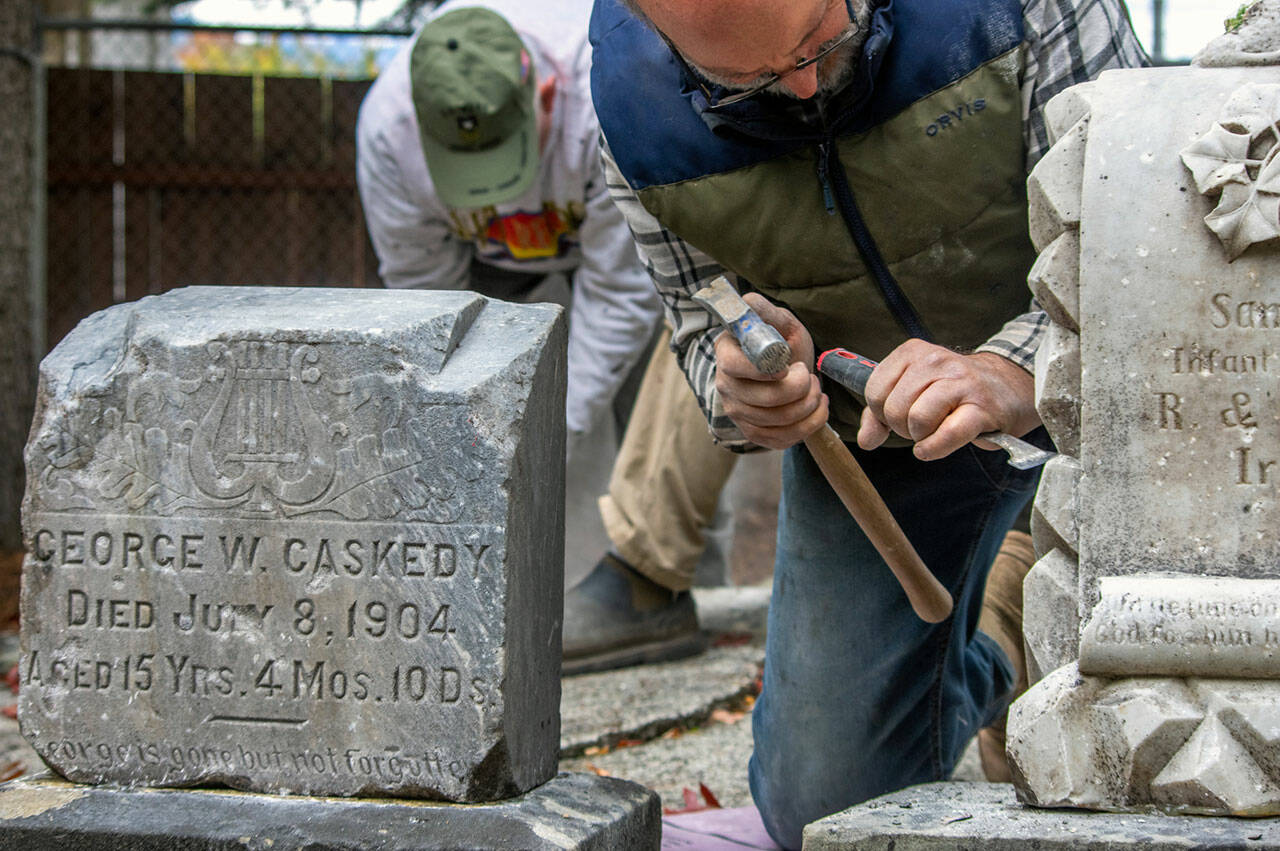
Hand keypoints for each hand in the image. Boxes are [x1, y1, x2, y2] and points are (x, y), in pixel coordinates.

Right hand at [714, 294, 826, 449]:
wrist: (791, 371)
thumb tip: (747, 300)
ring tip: (817, 390)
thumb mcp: (780, 322)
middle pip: (763, 400)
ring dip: (809, 406)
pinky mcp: (753, 432)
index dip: (763, 370)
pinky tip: (817, 408)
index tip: (788, 366)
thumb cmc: (783, 344)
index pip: (733, 367)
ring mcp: (737, 412)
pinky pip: (782, 439)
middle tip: (811, 376)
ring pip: (777, 422)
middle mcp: (725, 385)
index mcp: (726, 353)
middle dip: (800, 389)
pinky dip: (810, 425)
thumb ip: (765, 311)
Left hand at [855, 340, 1039, 459]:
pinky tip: (932, 448)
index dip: (881, 414)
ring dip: (920, 437)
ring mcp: (959, 382)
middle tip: (921, 425)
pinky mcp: (981, 407)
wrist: (1007, 387)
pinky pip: (946, 434)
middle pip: (893, 409)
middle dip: (902, 428)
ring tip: (935, 430)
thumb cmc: (953, 392)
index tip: (901, 415)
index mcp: (912, 352)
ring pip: (916, 420)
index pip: (874, 392)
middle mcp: (935, 360)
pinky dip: (933, 449)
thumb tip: (865, 441)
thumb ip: (880, 415)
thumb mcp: (912, 392)